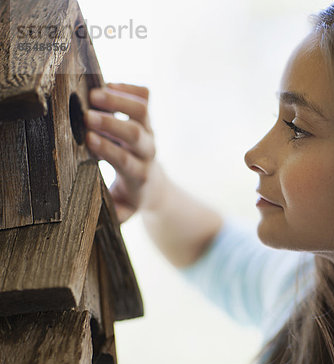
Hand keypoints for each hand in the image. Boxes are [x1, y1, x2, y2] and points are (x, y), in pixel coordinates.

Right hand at [84, 82, 158, 223]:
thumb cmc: (129, 196)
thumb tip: (104, 216)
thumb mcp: (122, 210)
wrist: (153, 186)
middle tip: (87, 115)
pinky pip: (145, 98)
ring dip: (119, 100)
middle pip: (136, 134)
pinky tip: (108, 84)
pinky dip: (129, 88)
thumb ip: (115, 214)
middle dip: (112, 124)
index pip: (125, 160)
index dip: (108, 149)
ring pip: (142, 111)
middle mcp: (148, 151)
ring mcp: (150, 132)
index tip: (88, 139)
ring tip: (94, 94)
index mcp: (139, 175)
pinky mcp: (148, 118)